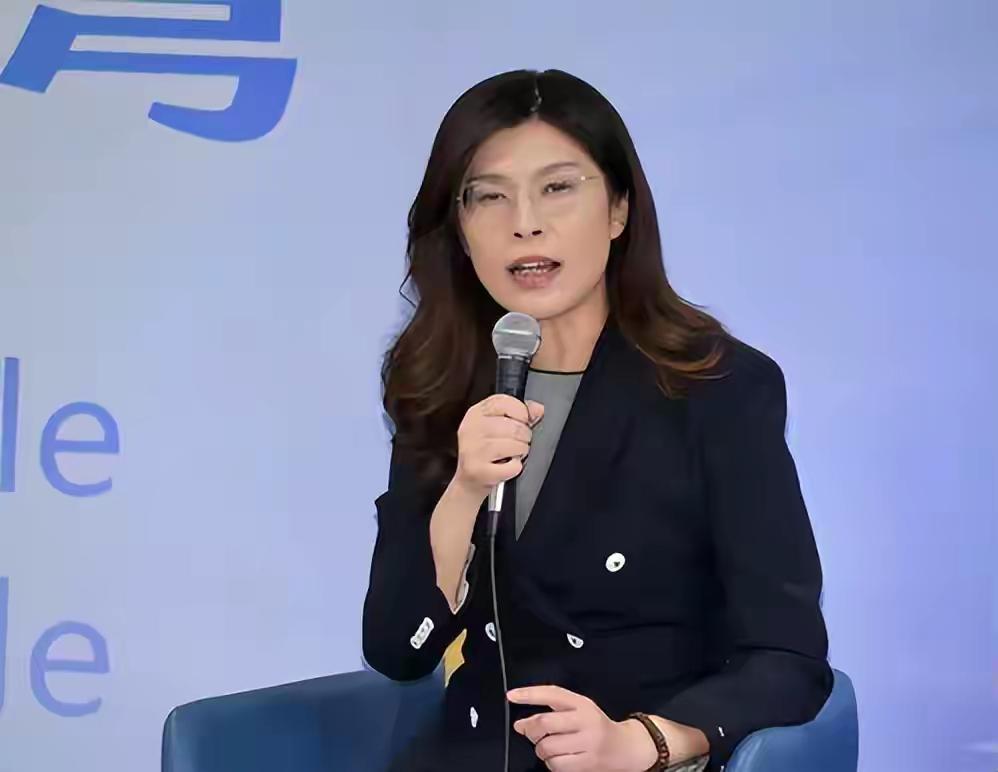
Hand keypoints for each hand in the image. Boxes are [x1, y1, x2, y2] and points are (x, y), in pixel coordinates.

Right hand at [451, 395, 543, 498]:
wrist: (468, 482)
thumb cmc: (486, 453)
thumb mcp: (498, 428)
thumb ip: (519, 415)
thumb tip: (538, 409)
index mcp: (475, 413)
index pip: (503, 402)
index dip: (521, 411)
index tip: (524, 421)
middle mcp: (471, 429)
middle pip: (512, 426)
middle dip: (525, 436)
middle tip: (521, 443)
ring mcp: (473, 450)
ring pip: (513, 444)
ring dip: (521, 451)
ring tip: (515, 454)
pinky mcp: (478, 470)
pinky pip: (512, 466)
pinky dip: (516, 468)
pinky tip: (508, 466)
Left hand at [507, 685, 656, 771]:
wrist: (625, 748)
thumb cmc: (596, 727)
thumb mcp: (579, 710)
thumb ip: (551, 711)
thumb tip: (521, 724)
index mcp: (582, 703)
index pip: (552, 693)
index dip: (529, 694)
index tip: (511, 696)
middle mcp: (586, 720)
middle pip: (545, 723)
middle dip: (530, 729)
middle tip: (529, 732)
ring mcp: (588, 742)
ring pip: (548, 746)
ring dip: (541, 749)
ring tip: (548, 747)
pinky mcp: (588, 763)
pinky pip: (557, 765)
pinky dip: (551, 763)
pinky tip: (558, 758)